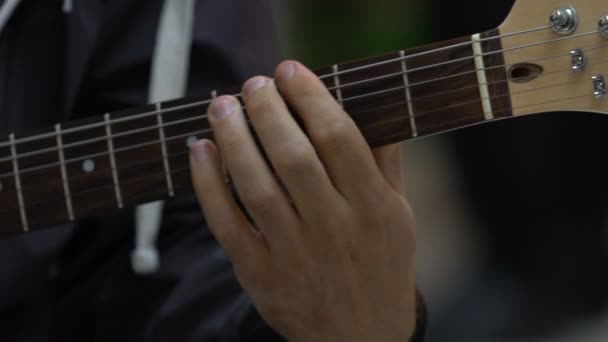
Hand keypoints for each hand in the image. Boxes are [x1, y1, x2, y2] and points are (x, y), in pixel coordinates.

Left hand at [189, 61, 416, 341]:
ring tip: (221, 105)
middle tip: (253, 83)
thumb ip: (386, 165)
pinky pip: (227, 223)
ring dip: (233, 138)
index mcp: (373, 207)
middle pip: (293, 154)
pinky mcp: (261, 274)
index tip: (289, 70)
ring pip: (256, 185)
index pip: (338, 137)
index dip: (310, 96)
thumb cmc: (380, 268)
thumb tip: (371, 112)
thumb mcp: (399, 217)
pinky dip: (208, 185)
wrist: (361, 338)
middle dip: (267, 110)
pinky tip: (200, 150)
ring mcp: (295, 252)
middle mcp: (335, 227)